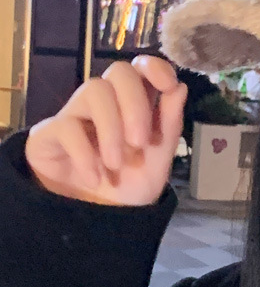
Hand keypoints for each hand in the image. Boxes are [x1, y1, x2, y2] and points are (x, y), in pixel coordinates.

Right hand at [25, 56, 187, 205]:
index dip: (154, 67)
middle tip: (139, 142)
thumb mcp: (159, 158)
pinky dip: (85, 154)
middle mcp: (107, 102)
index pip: (141, 68)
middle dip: (135, 104)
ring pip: (93, 90)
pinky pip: (66, 125)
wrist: (100, 219)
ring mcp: (77, 113)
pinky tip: (94, 177)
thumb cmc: (132, 182)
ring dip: (111, 129)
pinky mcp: (50, 133)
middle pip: (118, 71)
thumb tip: (181, 87)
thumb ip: (170, 124)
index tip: (167, 84)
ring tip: (116, 164)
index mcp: (136, 103)